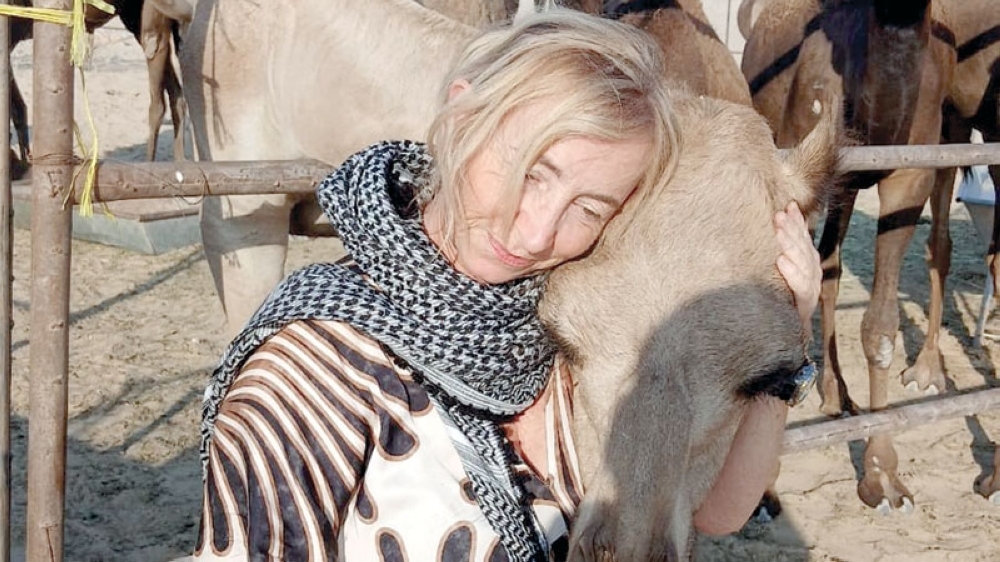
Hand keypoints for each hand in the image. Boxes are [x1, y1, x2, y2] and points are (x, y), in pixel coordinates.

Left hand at [774, 202, 820, 339]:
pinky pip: (800, 286)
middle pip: (803, 247)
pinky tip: (781, 261)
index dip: (797, 222)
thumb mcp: (778, 274)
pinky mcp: (805, 304)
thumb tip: (771, 225)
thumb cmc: (777, 300)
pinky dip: (792, 272)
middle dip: (792, 229)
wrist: (784, 336)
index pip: (803, 238)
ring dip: (791, 245)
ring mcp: (811, 287)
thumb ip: (780, 253)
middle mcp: (812, 273)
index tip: (789, 206)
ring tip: (779, 232)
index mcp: (806, 263)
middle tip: (779, 215)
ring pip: (804, 263)